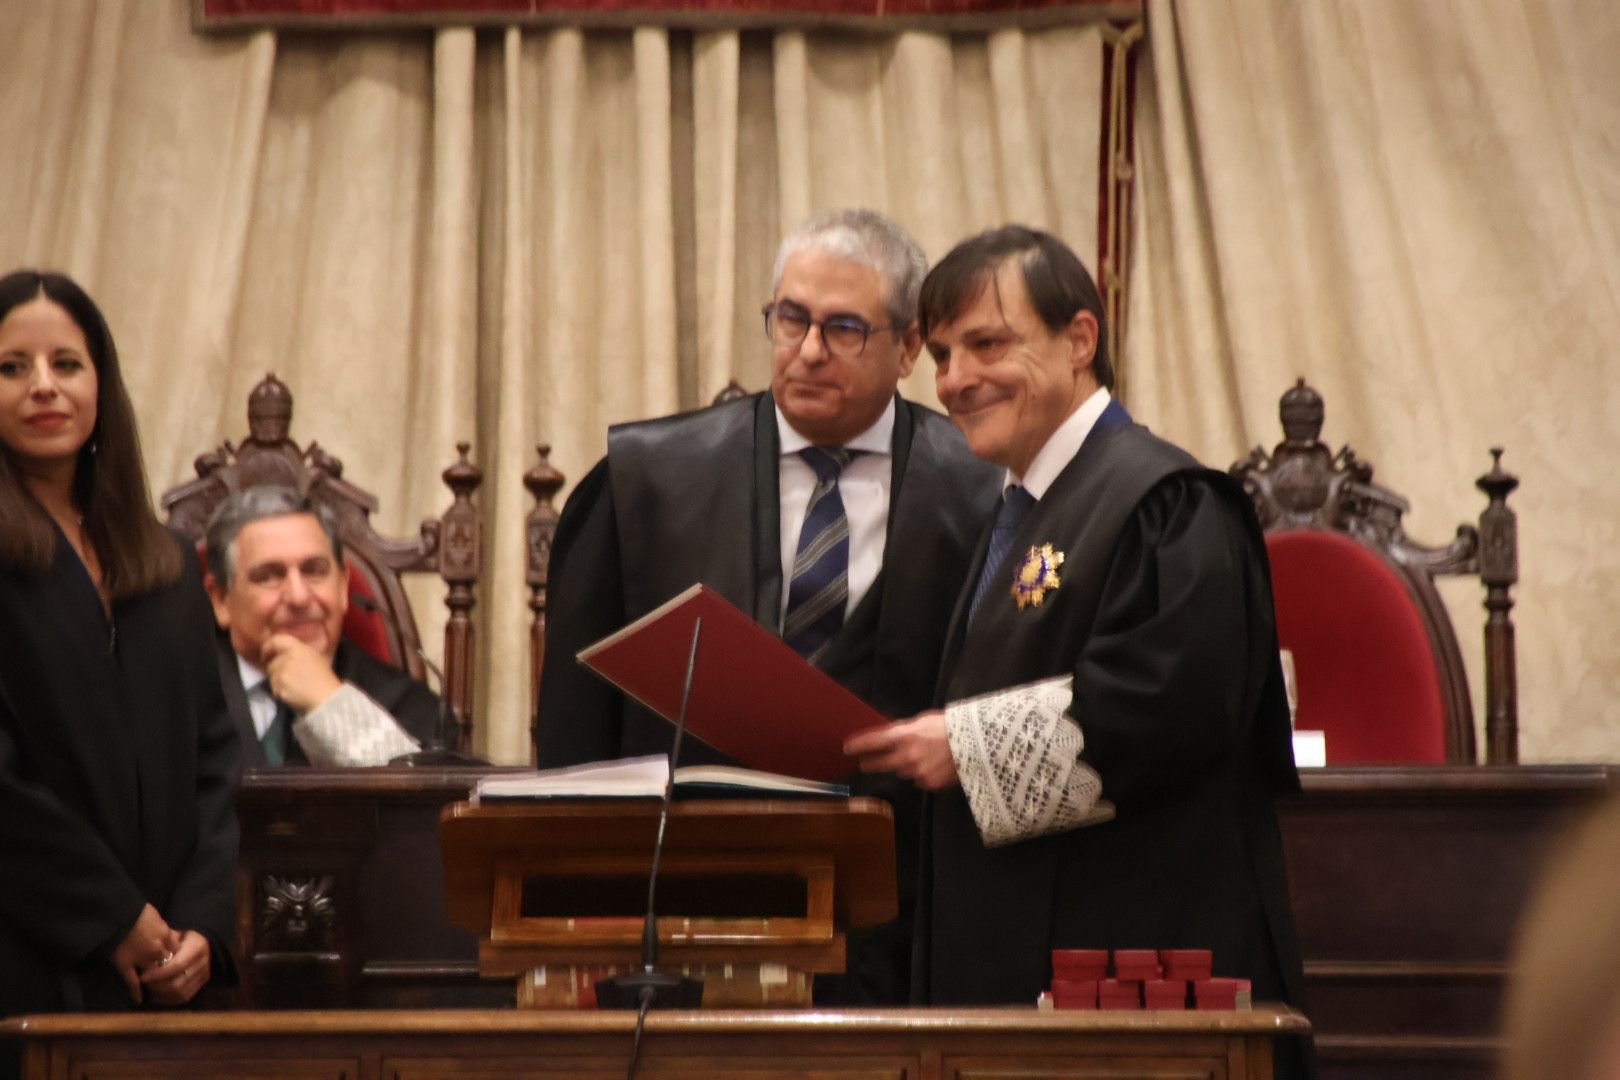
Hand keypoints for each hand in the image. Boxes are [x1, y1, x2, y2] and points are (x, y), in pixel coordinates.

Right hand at [108, 904, 180, 1003]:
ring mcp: (141, 959)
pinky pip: (132, 982)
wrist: (116, 914)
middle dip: (169, 972)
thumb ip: (163, 927)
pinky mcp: (125, 965)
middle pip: (168, 965)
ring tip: (156, 988)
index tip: (177, 961)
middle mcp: (156, 949)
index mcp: (165, 935)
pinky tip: (139, 1000)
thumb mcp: (155, 915)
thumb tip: (168, 934)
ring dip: (156, 982)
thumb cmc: (135, 911)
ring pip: (154, 975)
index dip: (177, 957)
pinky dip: (136, 992)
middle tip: (170, 979)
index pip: (177, 951)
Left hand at [139, 929, 212, 1004]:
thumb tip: (148, 958)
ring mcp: (204, 975)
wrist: (204, 942)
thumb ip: (164, 945)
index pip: (177, 966)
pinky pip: (184, 998)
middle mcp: (203, 963)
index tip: (142, 977)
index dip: (158, 974)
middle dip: (157, 986)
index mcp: (197, 948)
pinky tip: (157, 996)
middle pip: (178, 983)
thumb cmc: (183, 938)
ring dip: (162, 994)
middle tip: (144, 984)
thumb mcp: (174, 934)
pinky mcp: (202, 984)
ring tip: (149, 989)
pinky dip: (169, 1000)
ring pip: (180, 993)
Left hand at [261, 633, 342, 712]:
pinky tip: (292, 692)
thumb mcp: (315, 656)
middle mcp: (288, 658)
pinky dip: (280, 690)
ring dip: (278, 679)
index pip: (276, 641)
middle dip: (275, 668)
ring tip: (293, 685)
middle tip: (285, 675)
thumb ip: (298, 651)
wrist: (326, 697)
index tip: (266, 654)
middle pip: (272, 661)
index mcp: (298, 648)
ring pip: (271, 675)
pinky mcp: (279, 687)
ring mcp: (282, 673)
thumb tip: (284, 651)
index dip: (268, 647)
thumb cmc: (324, 678)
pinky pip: (274, 687)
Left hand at [843, 711, 959, 790]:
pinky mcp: (929, 784)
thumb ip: (904, 730)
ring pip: (902, 771)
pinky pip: (919, 780)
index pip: (873, 741)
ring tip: (918, 756)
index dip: (858, 745)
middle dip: (870, 763)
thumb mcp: (923, 721)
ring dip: (903, 765)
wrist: (978, 745)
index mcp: (904, 736)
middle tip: (863, 763)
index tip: (847, 748)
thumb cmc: (951, 726)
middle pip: (880, 763)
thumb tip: (889, 735)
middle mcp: (907, 756)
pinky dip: (921, 774)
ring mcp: (917, 773)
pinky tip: (933, 765)